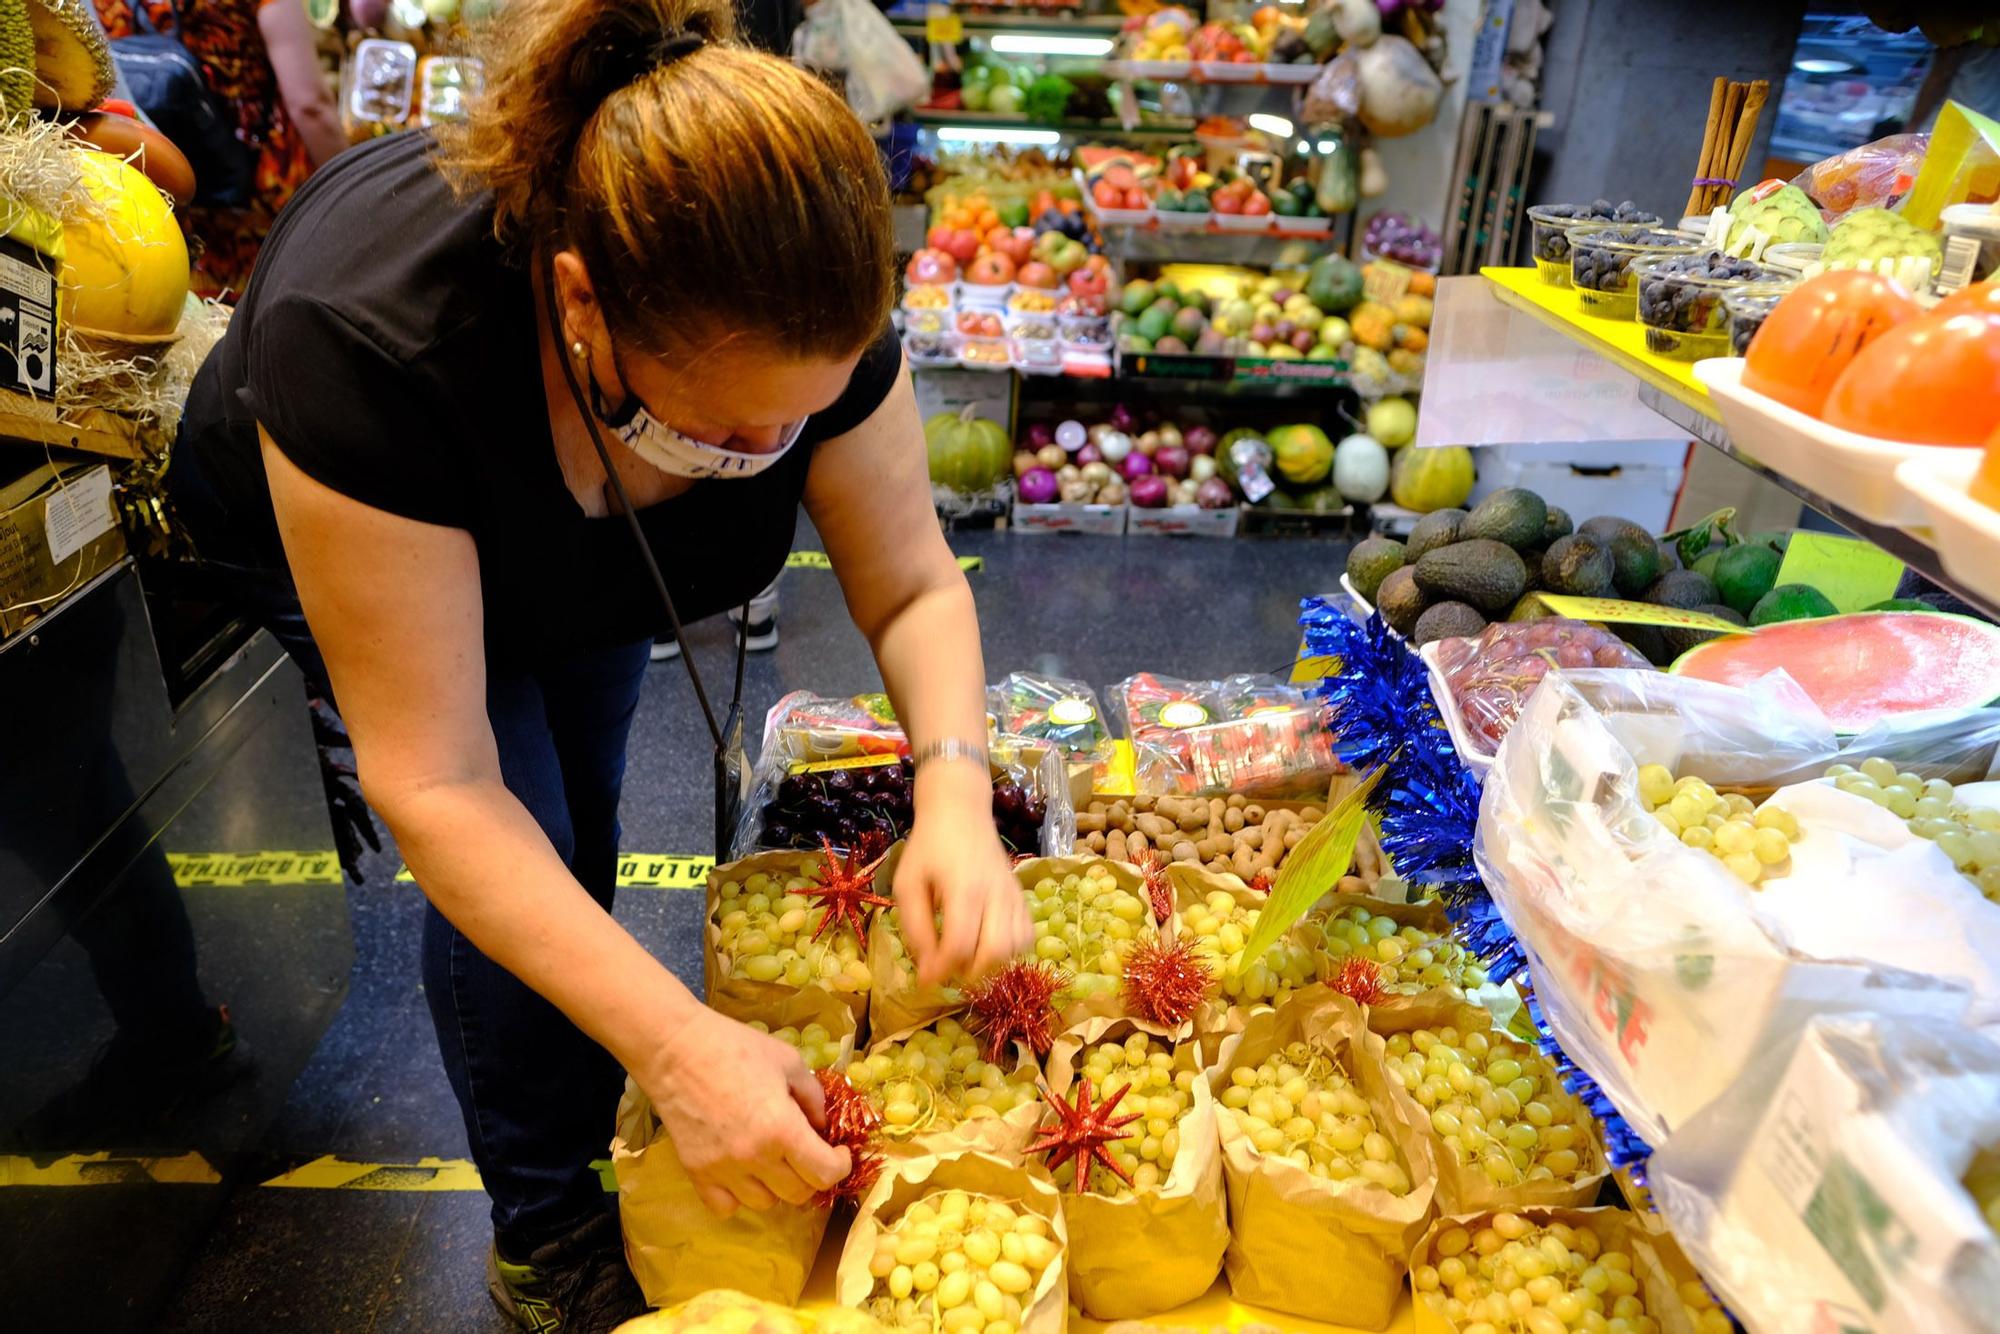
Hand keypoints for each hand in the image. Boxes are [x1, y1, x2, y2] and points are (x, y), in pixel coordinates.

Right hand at [643, 1007, 848, 1216]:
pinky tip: (741, 1172)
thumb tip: (822, 1129)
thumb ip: (813, 1098)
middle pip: (798, 1194)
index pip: (825, 1173)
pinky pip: (726, 1208)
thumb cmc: (735, 1047)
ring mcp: (723, 1170)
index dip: (840, 1165)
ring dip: (776, 1186)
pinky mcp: (696, 1173)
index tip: (839, 1151)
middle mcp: (754, 1158)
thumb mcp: (789, 1062)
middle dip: (810, 1174)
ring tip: (771, 1160)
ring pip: (765, 1203)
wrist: (675, 1050)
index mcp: (782, 1129)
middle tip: (806, 1152)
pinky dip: (738, 1197)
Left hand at [893, 773, 1032, 987]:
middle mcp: (994, 893)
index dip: (942, 970)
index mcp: (962, 889)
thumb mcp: (907, 884)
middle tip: (950, 970)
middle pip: (994, 952)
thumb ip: (915, 928)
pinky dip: (1012, 950)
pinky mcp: (1021, 895)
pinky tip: (989, 944)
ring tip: (969, 958)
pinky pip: (1028, 935)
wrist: (960, 810)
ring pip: (1016, 947)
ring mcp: (1012, 894)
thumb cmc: (928, 847)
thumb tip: (927, 971)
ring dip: (993, 964)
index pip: (960, 945)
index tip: (926, 979)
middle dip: (971, 973)